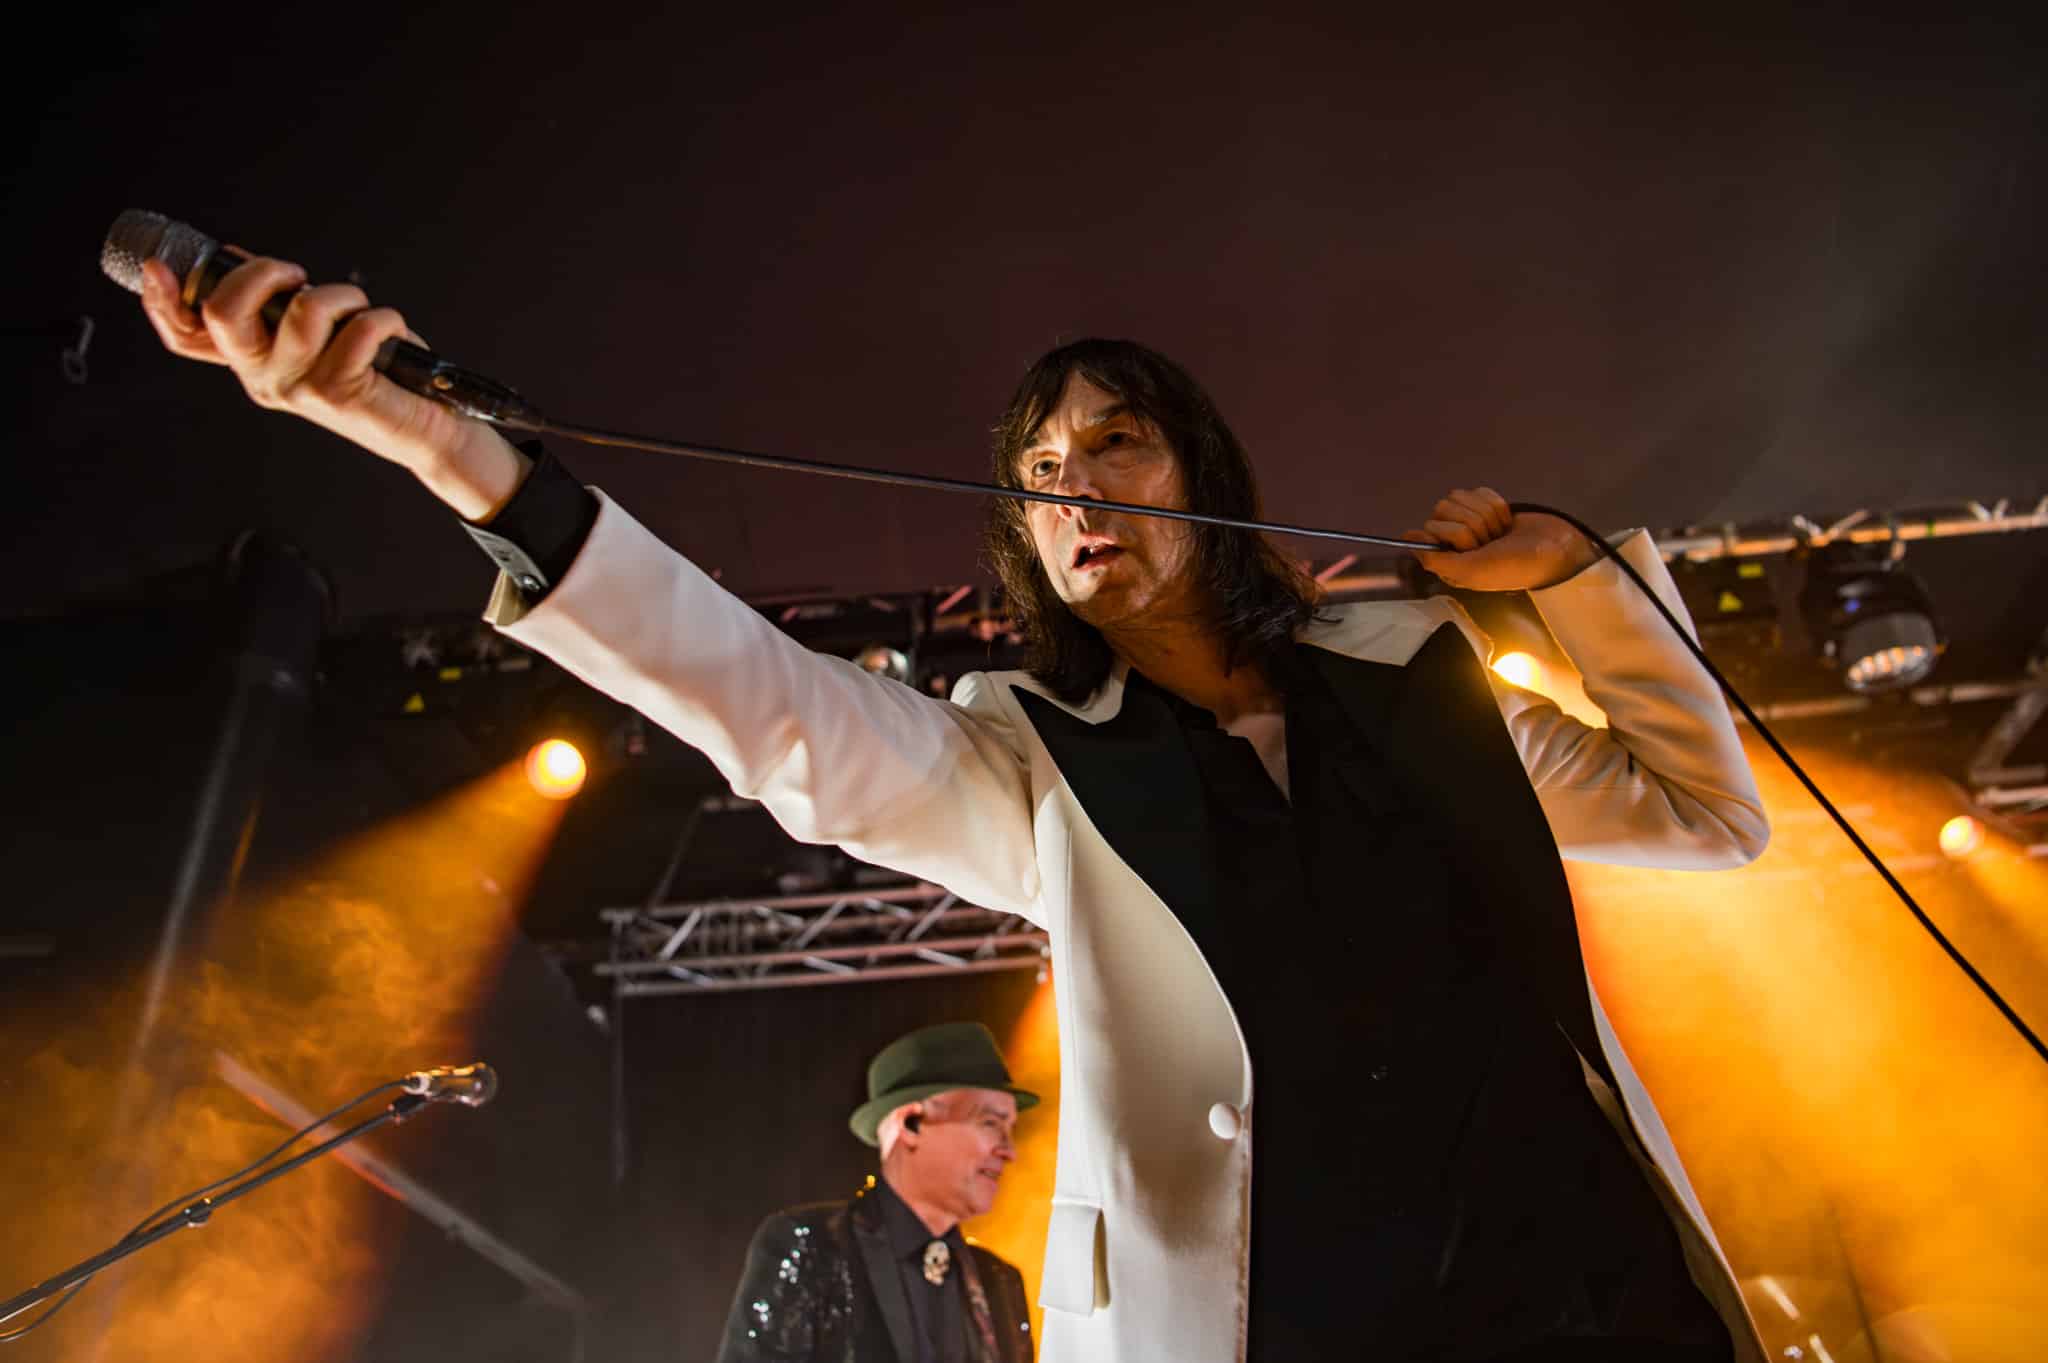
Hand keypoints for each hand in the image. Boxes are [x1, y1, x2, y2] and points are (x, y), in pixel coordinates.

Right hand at [137, 254, 528, 521]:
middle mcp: (263, 378)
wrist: (430, 428)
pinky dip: (384, 319)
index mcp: (251, 361)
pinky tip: (393, 335)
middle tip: (300, 278)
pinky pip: (357, 329)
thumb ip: (280, 306)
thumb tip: (237, 259)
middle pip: (224, 312)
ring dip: (344, 296)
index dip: (161, 301)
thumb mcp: (321, 332)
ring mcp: (296, 389)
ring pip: (303, 310)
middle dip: (263, 272)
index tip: (157, 265)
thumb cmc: (381, 372)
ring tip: (364, 313)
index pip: (186, 337)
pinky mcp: (336, 394)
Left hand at [1406, 487, 1599, 591]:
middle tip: (1491, 541)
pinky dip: (1496, 504)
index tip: (1470, 545)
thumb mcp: (1472, 571)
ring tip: (1500, 533)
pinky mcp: (1487, 506)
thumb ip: (1437, 558)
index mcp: (1448, 558)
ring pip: (1460, 497)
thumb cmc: (1513, 566)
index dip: (1451, 533)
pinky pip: (1479, 491)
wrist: (1554, 549)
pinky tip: (1506, 521)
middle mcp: (1455, 540)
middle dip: (1473, 523)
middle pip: (1444, 508)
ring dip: (1485, 514)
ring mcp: (1471, 521)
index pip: (1430, 528)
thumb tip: (1406, 538)